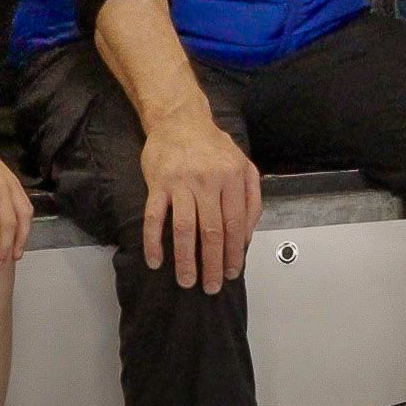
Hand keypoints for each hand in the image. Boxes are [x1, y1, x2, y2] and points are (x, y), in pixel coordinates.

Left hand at [0, 146, 32, 271]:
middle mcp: (3, 190)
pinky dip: (27, 226)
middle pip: (8, 225)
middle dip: (2, 249)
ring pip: (23, 218)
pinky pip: (26, 208)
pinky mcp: (17, 186)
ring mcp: (12, 187)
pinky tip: (21, 239)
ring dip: (19, 240)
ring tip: (13, 258)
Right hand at [140, 107, 261, 289]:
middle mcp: (208, 181)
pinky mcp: (158, 183)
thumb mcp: (243, 165)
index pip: (235, 224)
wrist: (179, 119)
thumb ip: (251, 198)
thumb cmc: (213, 146)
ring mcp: (181, 182)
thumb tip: (247, 236)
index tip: (231, 273)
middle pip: (211, 231)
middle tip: (210, 286)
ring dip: (185, 259)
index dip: (234, 253)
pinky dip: (153, 241)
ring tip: (186, 280)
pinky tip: (155, 261)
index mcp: (233, 178)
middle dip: (212, 264)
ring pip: (184, 229)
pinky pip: (154, 217)